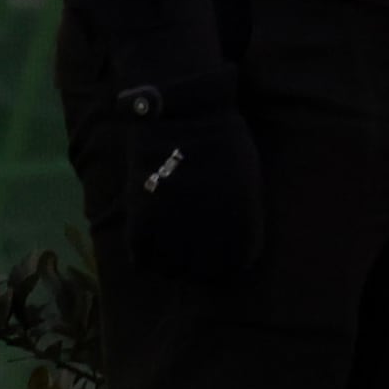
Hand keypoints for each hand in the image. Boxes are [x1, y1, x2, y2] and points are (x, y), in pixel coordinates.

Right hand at [123, 95, 264, 286]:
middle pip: (203, 273)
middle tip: (189, 250)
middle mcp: (212, 238)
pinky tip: (149, 240)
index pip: (238, 264)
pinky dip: (145, 255)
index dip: (227, 261)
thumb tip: (233, 246)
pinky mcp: (144, 226)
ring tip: (167, 245)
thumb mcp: (247, 182)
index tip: (218, 252)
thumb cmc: (222, 142)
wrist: (185, 115)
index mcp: (244, 227)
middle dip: (198, 264)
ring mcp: (177, 234)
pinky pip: (141, 260)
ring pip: (170, 271)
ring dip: (169, 263)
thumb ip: (242, 217)